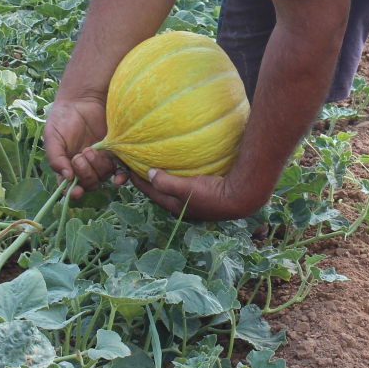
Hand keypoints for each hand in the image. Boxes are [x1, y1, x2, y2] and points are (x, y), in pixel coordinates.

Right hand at [43, 95, 128, 199]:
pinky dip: (120, 176)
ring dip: (97, 167)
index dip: (73, 192)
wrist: (82, 98)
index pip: (70, 186)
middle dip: (85, 174)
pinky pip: (120, 169)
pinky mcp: (114, 152)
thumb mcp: (52, 137)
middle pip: (89, 183)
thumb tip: (66, 178)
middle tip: (80, 155)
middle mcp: (85, 166)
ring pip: (103, 176)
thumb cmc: (63, 117)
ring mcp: (100, 160)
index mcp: (68, 165)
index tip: (76, 191)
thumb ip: (55, 158)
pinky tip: (119, 177)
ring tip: (90, 149)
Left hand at [129, 169, 258, 221]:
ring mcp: (192, 199)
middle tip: (138, 162)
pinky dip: (177, 173)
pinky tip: (180, 163)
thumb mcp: (186, 189)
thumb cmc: (212, 195)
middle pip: (158, 189)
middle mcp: (181, 204)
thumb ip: (166, 183)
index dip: (137, 179)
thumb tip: (149, 173)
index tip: (127, 165)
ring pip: (171, 185)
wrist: (241, 197)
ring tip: (156, 161)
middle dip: (148, 178)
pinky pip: (184, 180)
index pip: (149, 191)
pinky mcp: (203, 191)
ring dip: (163, 175)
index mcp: (174, 206)